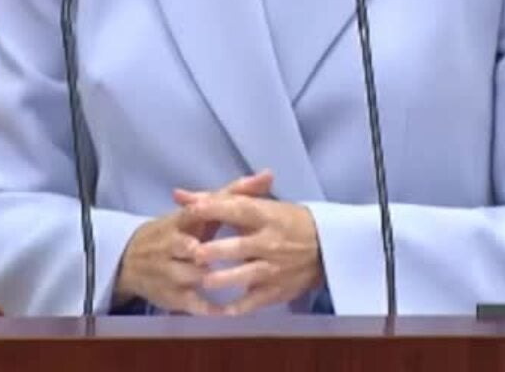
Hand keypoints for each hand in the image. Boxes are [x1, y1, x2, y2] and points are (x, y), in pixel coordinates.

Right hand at [113, 171, 273, 313]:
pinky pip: (191, 303)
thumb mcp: (198, 212)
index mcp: (179, 221)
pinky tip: (226, 310)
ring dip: (210, 277)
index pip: (191, 213)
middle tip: (232, 254)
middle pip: (189, 247)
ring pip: (191, 275)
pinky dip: (209, 307)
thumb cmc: (176, 231)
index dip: (206, 212)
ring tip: (236, 279)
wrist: (130, 259)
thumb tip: (269, 174)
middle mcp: (171, 245)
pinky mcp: (171, 295)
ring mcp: (169, 272)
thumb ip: (234, 194)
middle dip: (205, 251)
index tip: (230, 213)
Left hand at [180, 188, 323, 315]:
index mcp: (265, 215)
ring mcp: (273, 268)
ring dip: (224, 279)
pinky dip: (237, 307)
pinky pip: (254, 301)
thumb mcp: (258, 204)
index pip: (238, 209)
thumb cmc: (286, 220)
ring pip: (246, 275)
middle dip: (217, 250)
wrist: (326, 247)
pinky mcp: (276, 290)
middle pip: (239, 246)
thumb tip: (178, 195)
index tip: (192, 210)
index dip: (215, 209)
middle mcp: (269, 242)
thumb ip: (216, 200)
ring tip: (204, 282)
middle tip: (194, 253)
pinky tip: (219, 310)